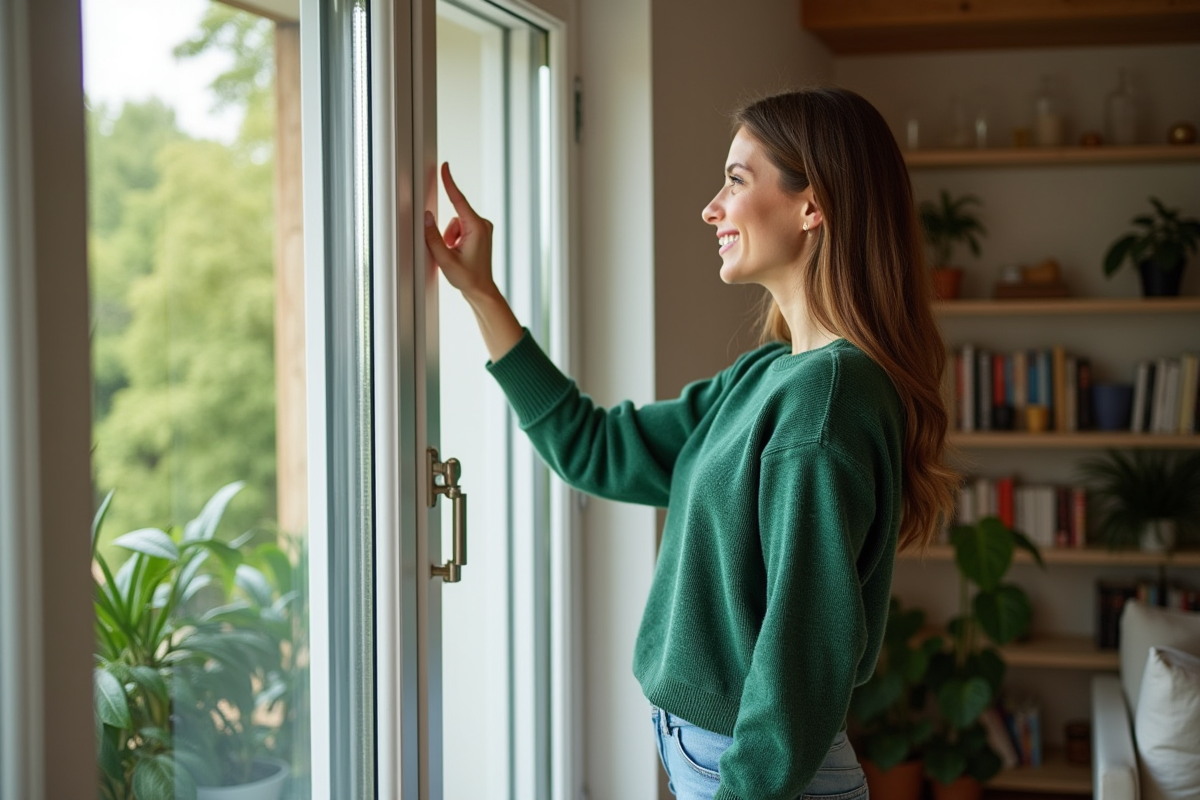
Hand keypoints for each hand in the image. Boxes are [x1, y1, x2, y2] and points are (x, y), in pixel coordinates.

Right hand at [423, 162, 523, 361]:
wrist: (481, 290)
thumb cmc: (467, 277)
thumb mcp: (445, 259)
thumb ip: (433, 236)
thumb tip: (426, 216)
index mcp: (476, 227)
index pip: (459, 200)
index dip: (449, 182)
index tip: (445, 166)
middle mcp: (482, 224)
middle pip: (453, 217)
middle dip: (447, 234)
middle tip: (452, 253)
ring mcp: (482, 228)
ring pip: (455, 224)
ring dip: (450, 238)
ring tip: (458, 256)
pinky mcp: (479, 232)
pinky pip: (459, 230)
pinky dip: (455, 240)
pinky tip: (460, 254)